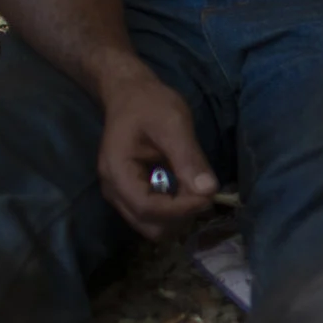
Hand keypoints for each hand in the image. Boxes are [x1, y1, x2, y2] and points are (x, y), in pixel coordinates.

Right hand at [95, 69, 220, 239]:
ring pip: (153, 225)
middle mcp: (114, 191)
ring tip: (195, 187)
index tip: (208, 197)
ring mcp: (121, 195)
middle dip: (180, 216)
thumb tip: (209, 191)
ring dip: (179, 215)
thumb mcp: (173, 124)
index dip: (180, 209)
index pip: (147, 209)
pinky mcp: (133, 194)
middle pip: (149, 226)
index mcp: (117, 172)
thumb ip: (189, 158)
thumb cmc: (149, 105)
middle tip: (204, 192)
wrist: (130, 95)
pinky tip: (186, 186)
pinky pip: (155, 214)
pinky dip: (175, 208)